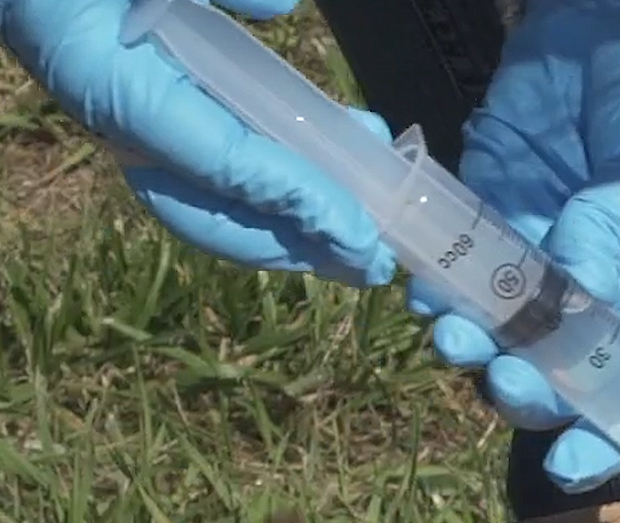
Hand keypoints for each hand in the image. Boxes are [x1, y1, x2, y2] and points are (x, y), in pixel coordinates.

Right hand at [0, 0, 395, 284]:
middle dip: (298, 243)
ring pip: (213, 196)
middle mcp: (115, 114)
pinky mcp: (145, 99)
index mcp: (110, 82)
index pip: (223, 164)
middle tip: (373, 262)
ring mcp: (127, 115)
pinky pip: (209, 161)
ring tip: (361, 232)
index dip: (297, 202)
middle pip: (216, 210)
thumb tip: (278, 5)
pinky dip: (267, 179)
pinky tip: (325, 165)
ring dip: (289, 220)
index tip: (358, 234)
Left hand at [409, 0, 619, 494]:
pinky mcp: (483, 215)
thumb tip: (572, 295)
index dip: (602, 438)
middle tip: (503, 377)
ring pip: (492, 335)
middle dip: (523, 393)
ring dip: (467, 347)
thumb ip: (615, 231)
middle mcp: (594, 297)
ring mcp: (535, 259)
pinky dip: (430, 288)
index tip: (566, 465)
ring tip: (449, 331)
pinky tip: (420, 284)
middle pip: (554, 378)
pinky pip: (449, 271)